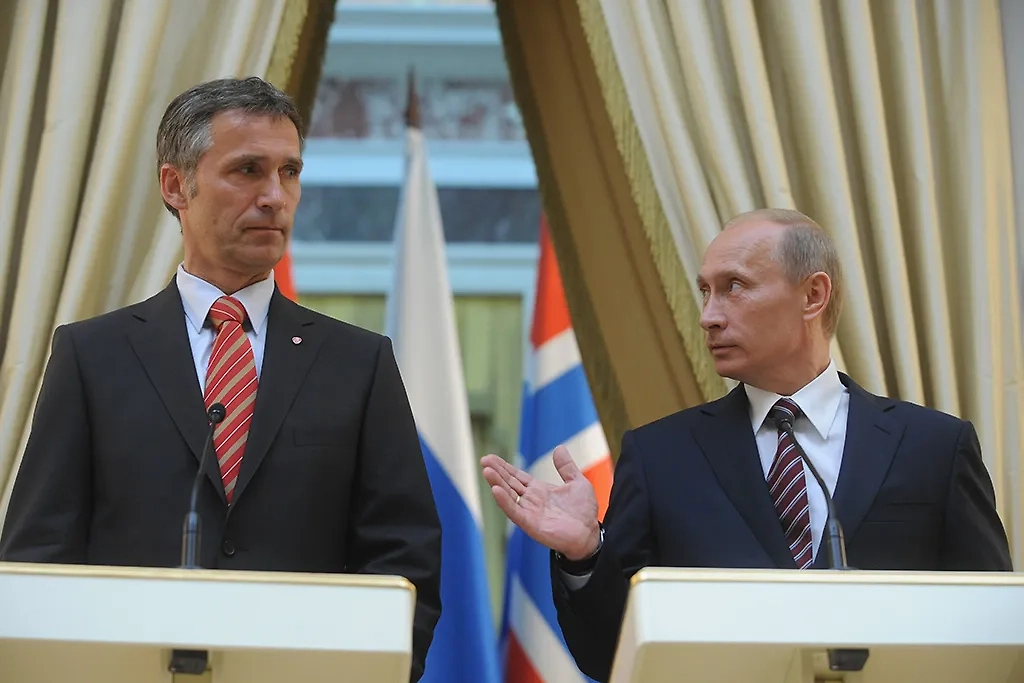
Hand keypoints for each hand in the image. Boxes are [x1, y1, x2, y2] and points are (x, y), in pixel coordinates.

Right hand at [481, 445, 600, 560]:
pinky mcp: (531, 524)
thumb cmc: (584, 512)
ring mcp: (529, 512)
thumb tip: (559, 448)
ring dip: (497, 483)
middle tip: (484, 460)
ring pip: (508, 495)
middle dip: (496, 472)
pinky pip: (514, 512)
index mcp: (539, 490)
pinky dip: (504, 501)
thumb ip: (566, 467)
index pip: (517, 476)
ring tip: (486, 471)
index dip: (504, 467)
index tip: (491, 458)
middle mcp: (531, 500)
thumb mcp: (577, 483)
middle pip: (509, 483)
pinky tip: (496, 490)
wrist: (590, 534)